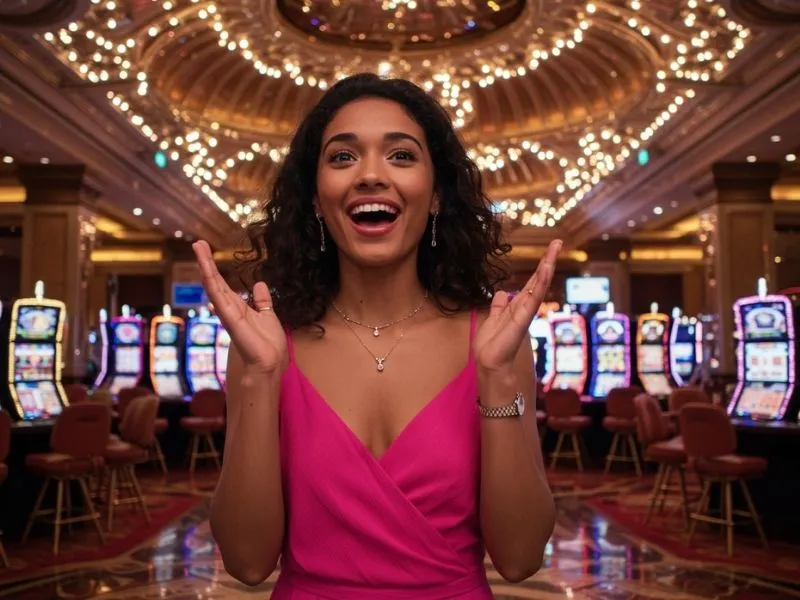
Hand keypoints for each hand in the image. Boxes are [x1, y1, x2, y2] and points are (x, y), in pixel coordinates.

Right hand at [192, 240, 286, 376]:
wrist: (270, 363)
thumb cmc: (268, 344)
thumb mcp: (268, 315)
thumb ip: (262, 301)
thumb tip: (259, 284)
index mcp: (237, 308)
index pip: (222, 284)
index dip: (214, 269)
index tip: (206, 251)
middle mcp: (229, 309)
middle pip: (214, 281)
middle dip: (206, 262)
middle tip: (198, 243)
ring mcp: (228, 314)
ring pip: (213, 286)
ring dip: (206, 266)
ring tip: (198, 248)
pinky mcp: (230, 319)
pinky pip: (219, 298)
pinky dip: (212, 284)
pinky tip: (206, 270)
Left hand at [474, 239, 561, 376]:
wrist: (489, 361)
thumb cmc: (492, 344)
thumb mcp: (493, 317)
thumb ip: (499, 305)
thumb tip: (501, 293)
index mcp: (518, 305)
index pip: (532, 282)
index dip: (540, 266)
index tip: (549, 250)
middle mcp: (525, 306)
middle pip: (538, 279)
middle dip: (547, 260)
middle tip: (558, 241)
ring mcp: (526, 311)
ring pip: (539, 285)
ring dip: (546, 266)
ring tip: (554, 249)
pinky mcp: (524, 318)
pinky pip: (534, 297)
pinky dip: (540, 283)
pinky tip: (545, 269)